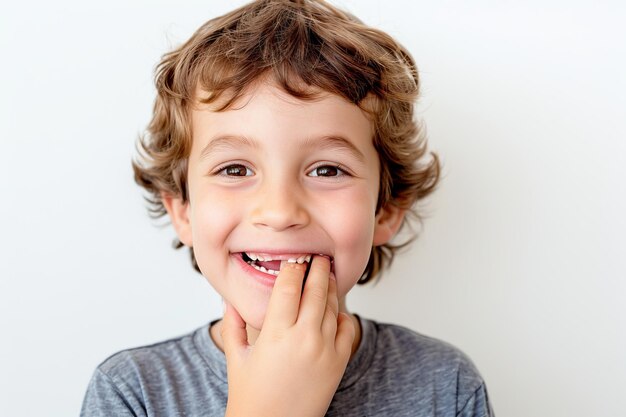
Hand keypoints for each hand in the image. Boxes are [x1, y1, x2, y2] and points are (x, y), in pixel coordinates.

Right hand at [221, 255, 355, 416]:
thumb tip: (230, 300)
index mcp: (275, 333)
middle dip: (318, 267)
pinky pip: (348, 328)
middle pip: (316, 288)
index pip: (288, 285)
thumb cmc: (252, 397)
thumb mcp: (237, 358)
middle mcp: (303, 337)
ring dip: (330, 287)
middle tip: (318, 256)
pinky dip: (342, 315)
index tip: (293, 258)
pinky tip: (334, 310)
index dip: (293, 266)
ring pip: (332, 305)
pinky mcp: (339, 362)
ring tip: (327, 275)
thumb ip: (232, 325)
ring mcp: (325, 349)